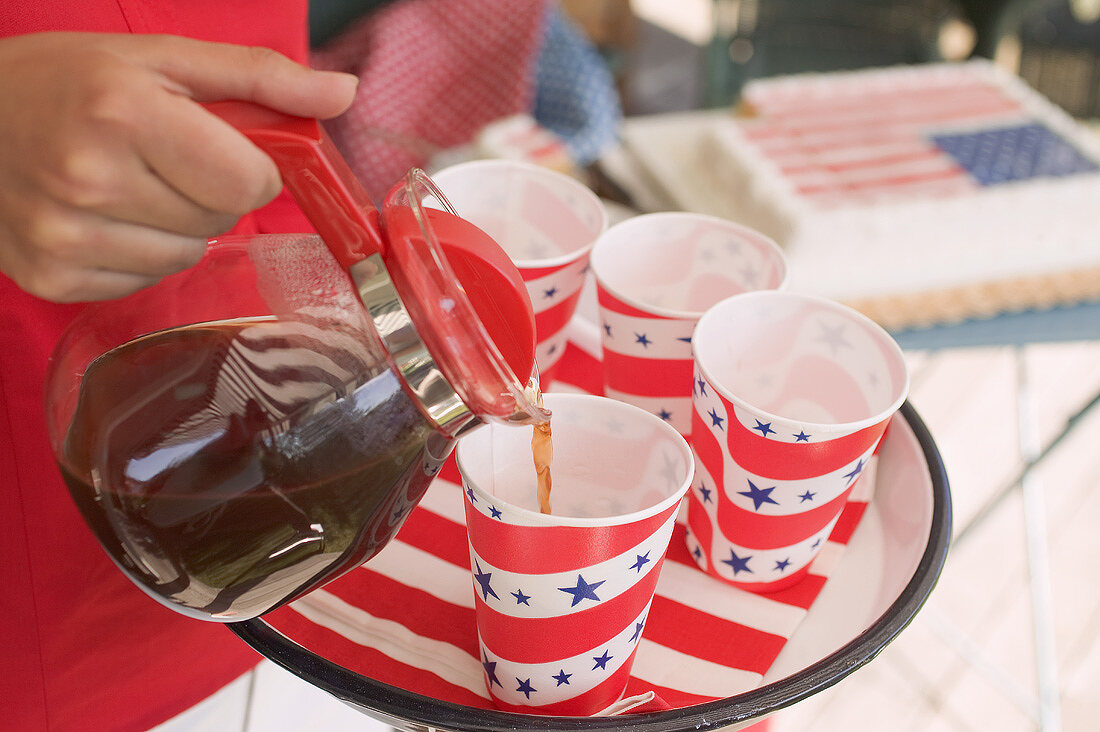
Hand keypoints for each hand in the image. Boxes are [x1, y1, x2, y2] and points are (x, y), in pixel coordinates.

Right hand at [0, 32, 357, 301]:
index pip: (249, 182)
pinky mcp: (53, 278)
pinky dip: (137, 254)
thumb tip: (344, 93)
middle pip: (221, 222)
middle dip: (210, 192)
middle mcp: (90, 180)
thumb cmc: (62, 80)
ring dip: (176, 226)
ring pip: (187, 257)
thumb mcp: (161, 57)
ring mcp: (66, 237)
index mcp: (124, 114)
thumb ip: (260, 77)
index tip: (216, 146)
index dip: (247, 166)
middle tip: (161, 159)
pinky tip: (102, 217)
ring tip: (127, 185)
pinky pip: (144, 281)